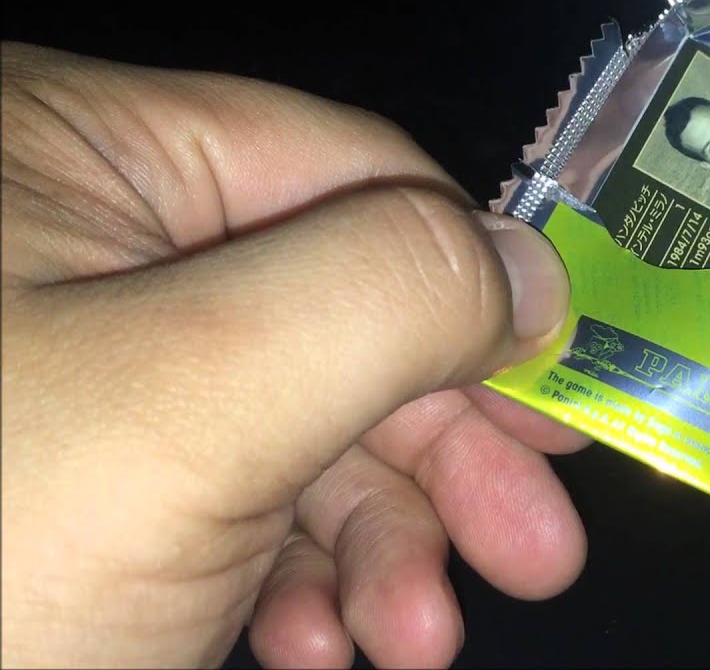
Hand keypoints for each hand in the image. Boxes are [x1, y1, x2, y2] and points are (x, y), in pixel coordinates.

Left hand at [0, 42, 590, 667]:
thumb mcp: (197, 402)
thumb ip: (389, 295)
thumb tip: (536, 271)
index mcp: (75, 160)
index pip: (344, 175)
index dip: (472, 285)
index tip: (562, 405)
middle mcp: (77, 251)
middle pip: (332, 320)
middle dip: (438, 455)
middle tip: (534, 556)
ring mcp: (78, 375)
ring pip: (297, 429)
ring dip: (379, 542)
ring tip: (407, 642)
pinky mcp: (83, 484)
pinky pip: (234, 503)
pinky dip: (299, 579)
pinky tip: (322, 649)